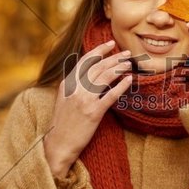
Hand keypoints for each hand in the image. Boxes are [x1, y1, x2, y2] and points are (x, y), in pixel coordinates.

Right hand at [43, 40, 131, 177]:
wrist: (59, 144)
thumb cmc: (63, 123)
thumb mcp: (64, 99)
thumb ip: (74, 85)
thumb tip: (89, 73)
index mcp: (67, 84)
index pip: (85, 61)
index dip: (99, 51)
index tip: (110, 44)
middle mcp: (75, 89)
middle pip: (98, 66)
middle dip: (114, 57)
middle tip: (126, 53)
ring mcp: (84, 100)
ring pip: (105, 77)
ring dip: (119, 68)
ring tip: (129, 64)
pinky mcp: (93, 112)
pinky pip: (111, 95)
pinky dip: (122, 86)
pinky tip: (129, 80)